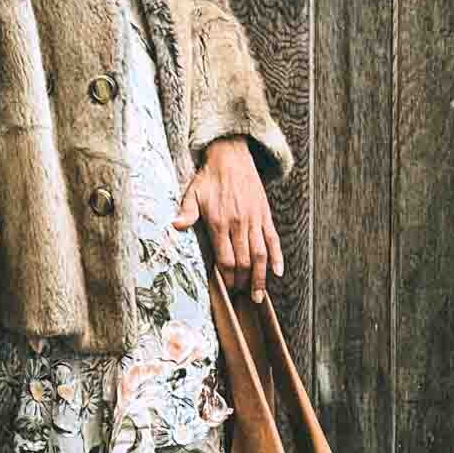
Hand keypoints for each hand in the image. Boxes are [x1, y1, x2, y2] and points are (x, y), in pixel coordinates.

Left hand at [172, 136, 283, 301]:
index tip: (227, 289)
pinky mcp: (265, 215)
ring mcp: (254, 220)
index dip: (227, 278)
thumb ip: (186, 213)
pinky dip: (277, 257)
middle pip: (244, 262)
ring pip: (260, 255)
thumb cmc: (209, 178)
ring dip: (261, 278)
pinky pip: (273, 239)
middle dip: (243, 282)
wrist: (231, 156)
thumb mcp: (192, 193)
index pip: (226, 259)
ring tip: (259, 296)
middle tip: (241, 296)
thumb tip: (175, 227)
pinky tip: (277, 272)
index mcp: (219, 221)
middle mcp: (239, 223)